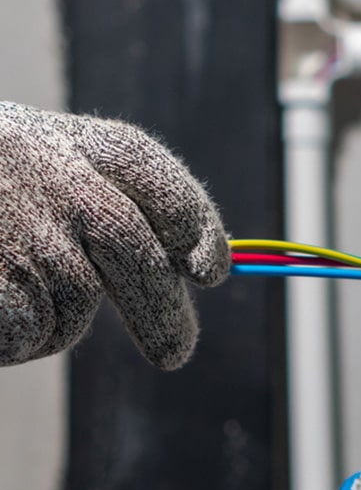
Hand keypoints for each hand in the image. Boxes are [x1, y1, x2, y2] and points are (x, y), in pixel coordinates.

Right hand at [0, 102, 229, 368]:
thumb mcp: (26, 168)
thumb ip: (99, 202)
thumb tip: (187, 271)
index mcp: (58, 135)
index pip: (147, 169)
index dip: (191, 219)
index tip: (210, 270)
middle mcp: (43, 169)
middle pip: (135, 254)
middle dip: (163, 313)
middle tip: (177, 354)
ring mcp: (14, 224)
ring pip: (76, 307)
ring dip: (57, 324)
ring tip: (1, 294)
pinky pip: (26, 333)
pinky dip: (12, 340)